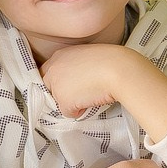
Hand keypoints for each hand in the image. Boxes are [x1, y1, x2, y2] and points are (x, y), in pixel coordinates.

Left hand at [43, 44, 166, 141]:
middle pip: (48, 86)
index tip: (70, 85)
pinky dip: (77, 111)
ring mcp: (56, 83)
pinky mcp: (62, 100)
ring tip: (89, 94)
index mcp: (60, 55)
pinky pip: (67, 112)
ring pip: (58, 100)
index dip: (59, 81)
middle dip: (61, 92)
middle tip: (81, 91)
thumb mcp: (88, 59)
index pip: (48, 71)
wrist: (118, 69)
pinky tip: (90, 102)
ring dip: (70, 101)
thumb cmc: (110, 62)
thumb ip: (76, 69)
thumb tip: (76, 85)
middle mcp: (53, 67)